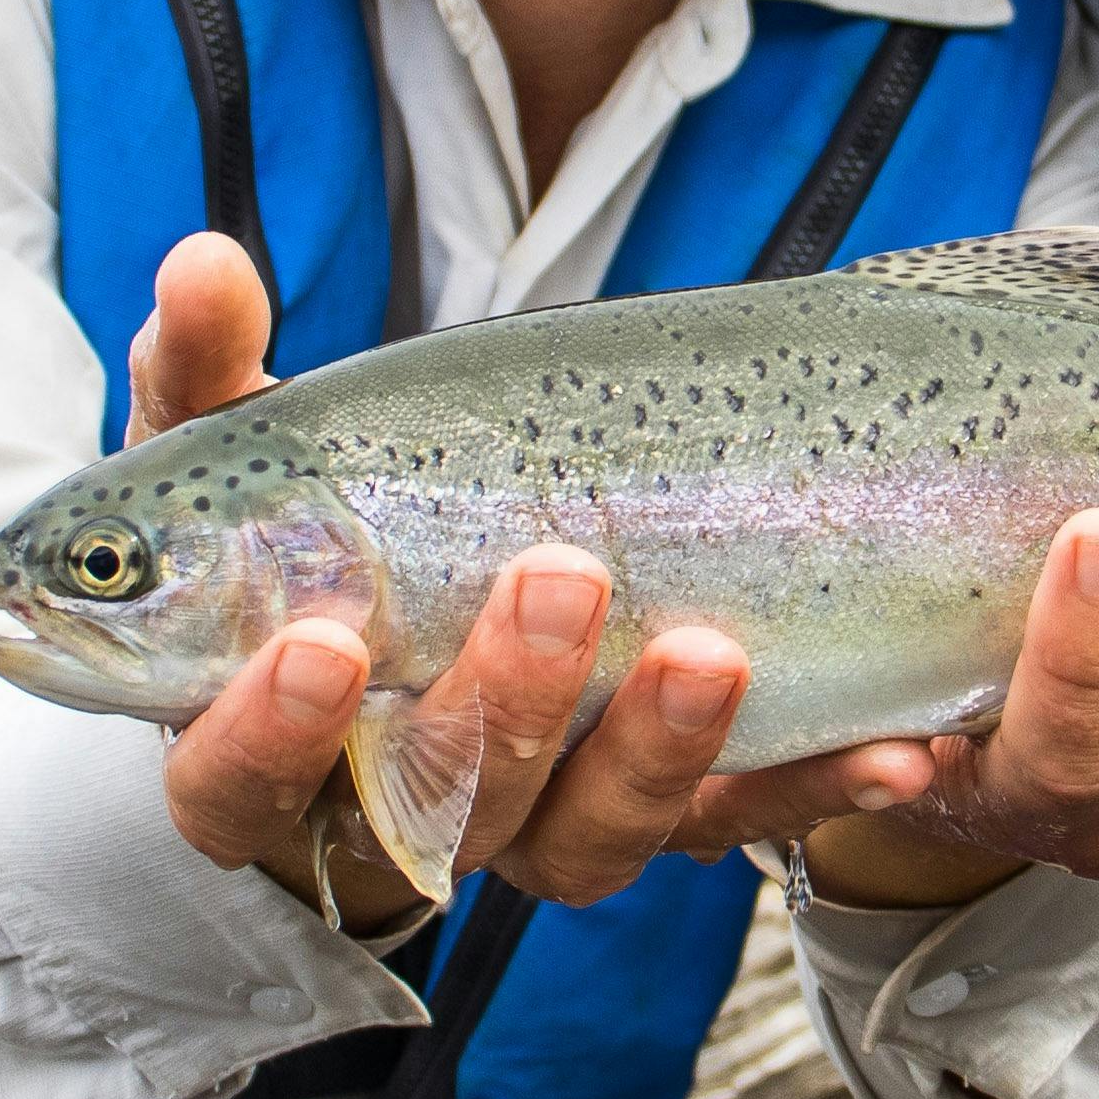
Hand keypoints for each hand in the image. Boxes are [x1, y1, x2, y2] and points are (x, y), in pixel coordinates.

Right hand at [121, 236, 762, 921]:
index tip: (321, 643)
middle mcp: (399, 810)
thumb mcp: (253, 448)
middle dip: (500, 704)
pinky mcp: (663, 810)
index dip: (268, 733)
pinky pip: (740, 824)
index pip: (232, 782)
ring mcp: (540, 820)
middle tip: (557, 581)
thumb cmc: (307, 532)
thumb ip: (207, 370)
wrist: (434, 612)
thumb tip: (201, 262)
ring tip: (711, 649)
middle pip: (438, 807)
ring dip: (655, 751)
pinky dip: (814, 789)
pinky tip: (898, 748)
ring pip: (588, 836)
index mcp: (260, 744)